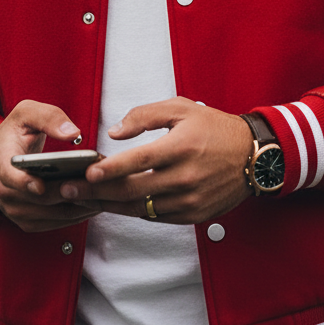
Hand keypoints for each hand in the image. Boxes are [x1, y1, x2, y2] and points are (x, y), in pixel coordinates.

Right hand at [0, 99, 100, 232]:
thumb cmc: (13, 133)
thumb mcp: (26, 114)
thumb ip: (48, 118)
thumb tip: (73, 133)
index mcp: (2, 161)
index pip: (10, 177)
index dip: (24, 183)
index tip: (41, 185)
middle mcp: (5, 191)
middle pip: (39, 200)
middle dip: (68, 192)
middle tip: (96, 184)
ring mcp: (15, 209)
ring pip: (50, 215)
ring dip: (76, 207)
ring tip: (103, 193)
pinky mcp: (27, 220)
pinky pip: (53, 224)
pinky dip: (74, 215)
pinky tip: (94, 203)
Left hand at [59, 97, 253, 223]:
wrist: (254, 156)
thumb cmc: (215, 128)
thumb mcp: (181, 108)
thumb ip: (144, 116)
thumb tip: (114, 133)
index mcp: (182, 147)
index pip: (139, 161)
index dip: (110, 168)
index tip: (87, 172)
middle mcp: (185, 177)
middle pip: (132, 190)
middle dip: (97, 191)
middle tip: (69, 189)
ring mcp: (190, 200)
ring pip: (140, 207)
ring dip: (109, 204)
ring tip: (83, 198)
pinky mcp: (193, 215)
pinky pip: (155, 216)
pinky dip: (133, 209)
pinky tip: (115, 202)